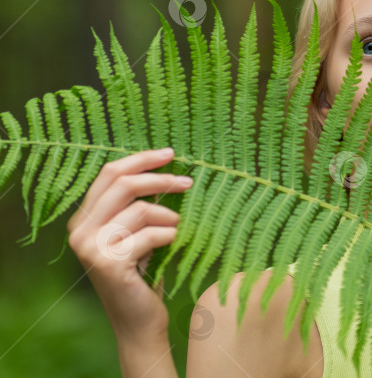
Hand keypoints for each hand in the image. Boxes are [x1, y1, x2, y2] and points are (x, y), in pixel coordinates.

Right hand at [67, 148, 192, 342]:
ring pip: (141, 209)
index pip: (110, 173)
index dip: (141, 159)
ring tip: (177, 229)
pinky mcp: (109, 263)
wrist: (139, 321)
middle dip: (160, 178)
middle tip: (189, 182)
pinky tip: (173, 243)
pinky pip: (150, 234)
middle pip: (124, 184)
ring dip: (169, 216)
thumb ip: (138, 204)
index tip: (170, 153)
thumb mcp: (137, 232)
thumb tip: (165, 167)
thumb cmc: (144, 273)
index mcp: (83, 219)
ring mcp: (91, 248)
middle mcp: (80, 231)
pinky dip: (169, 235)